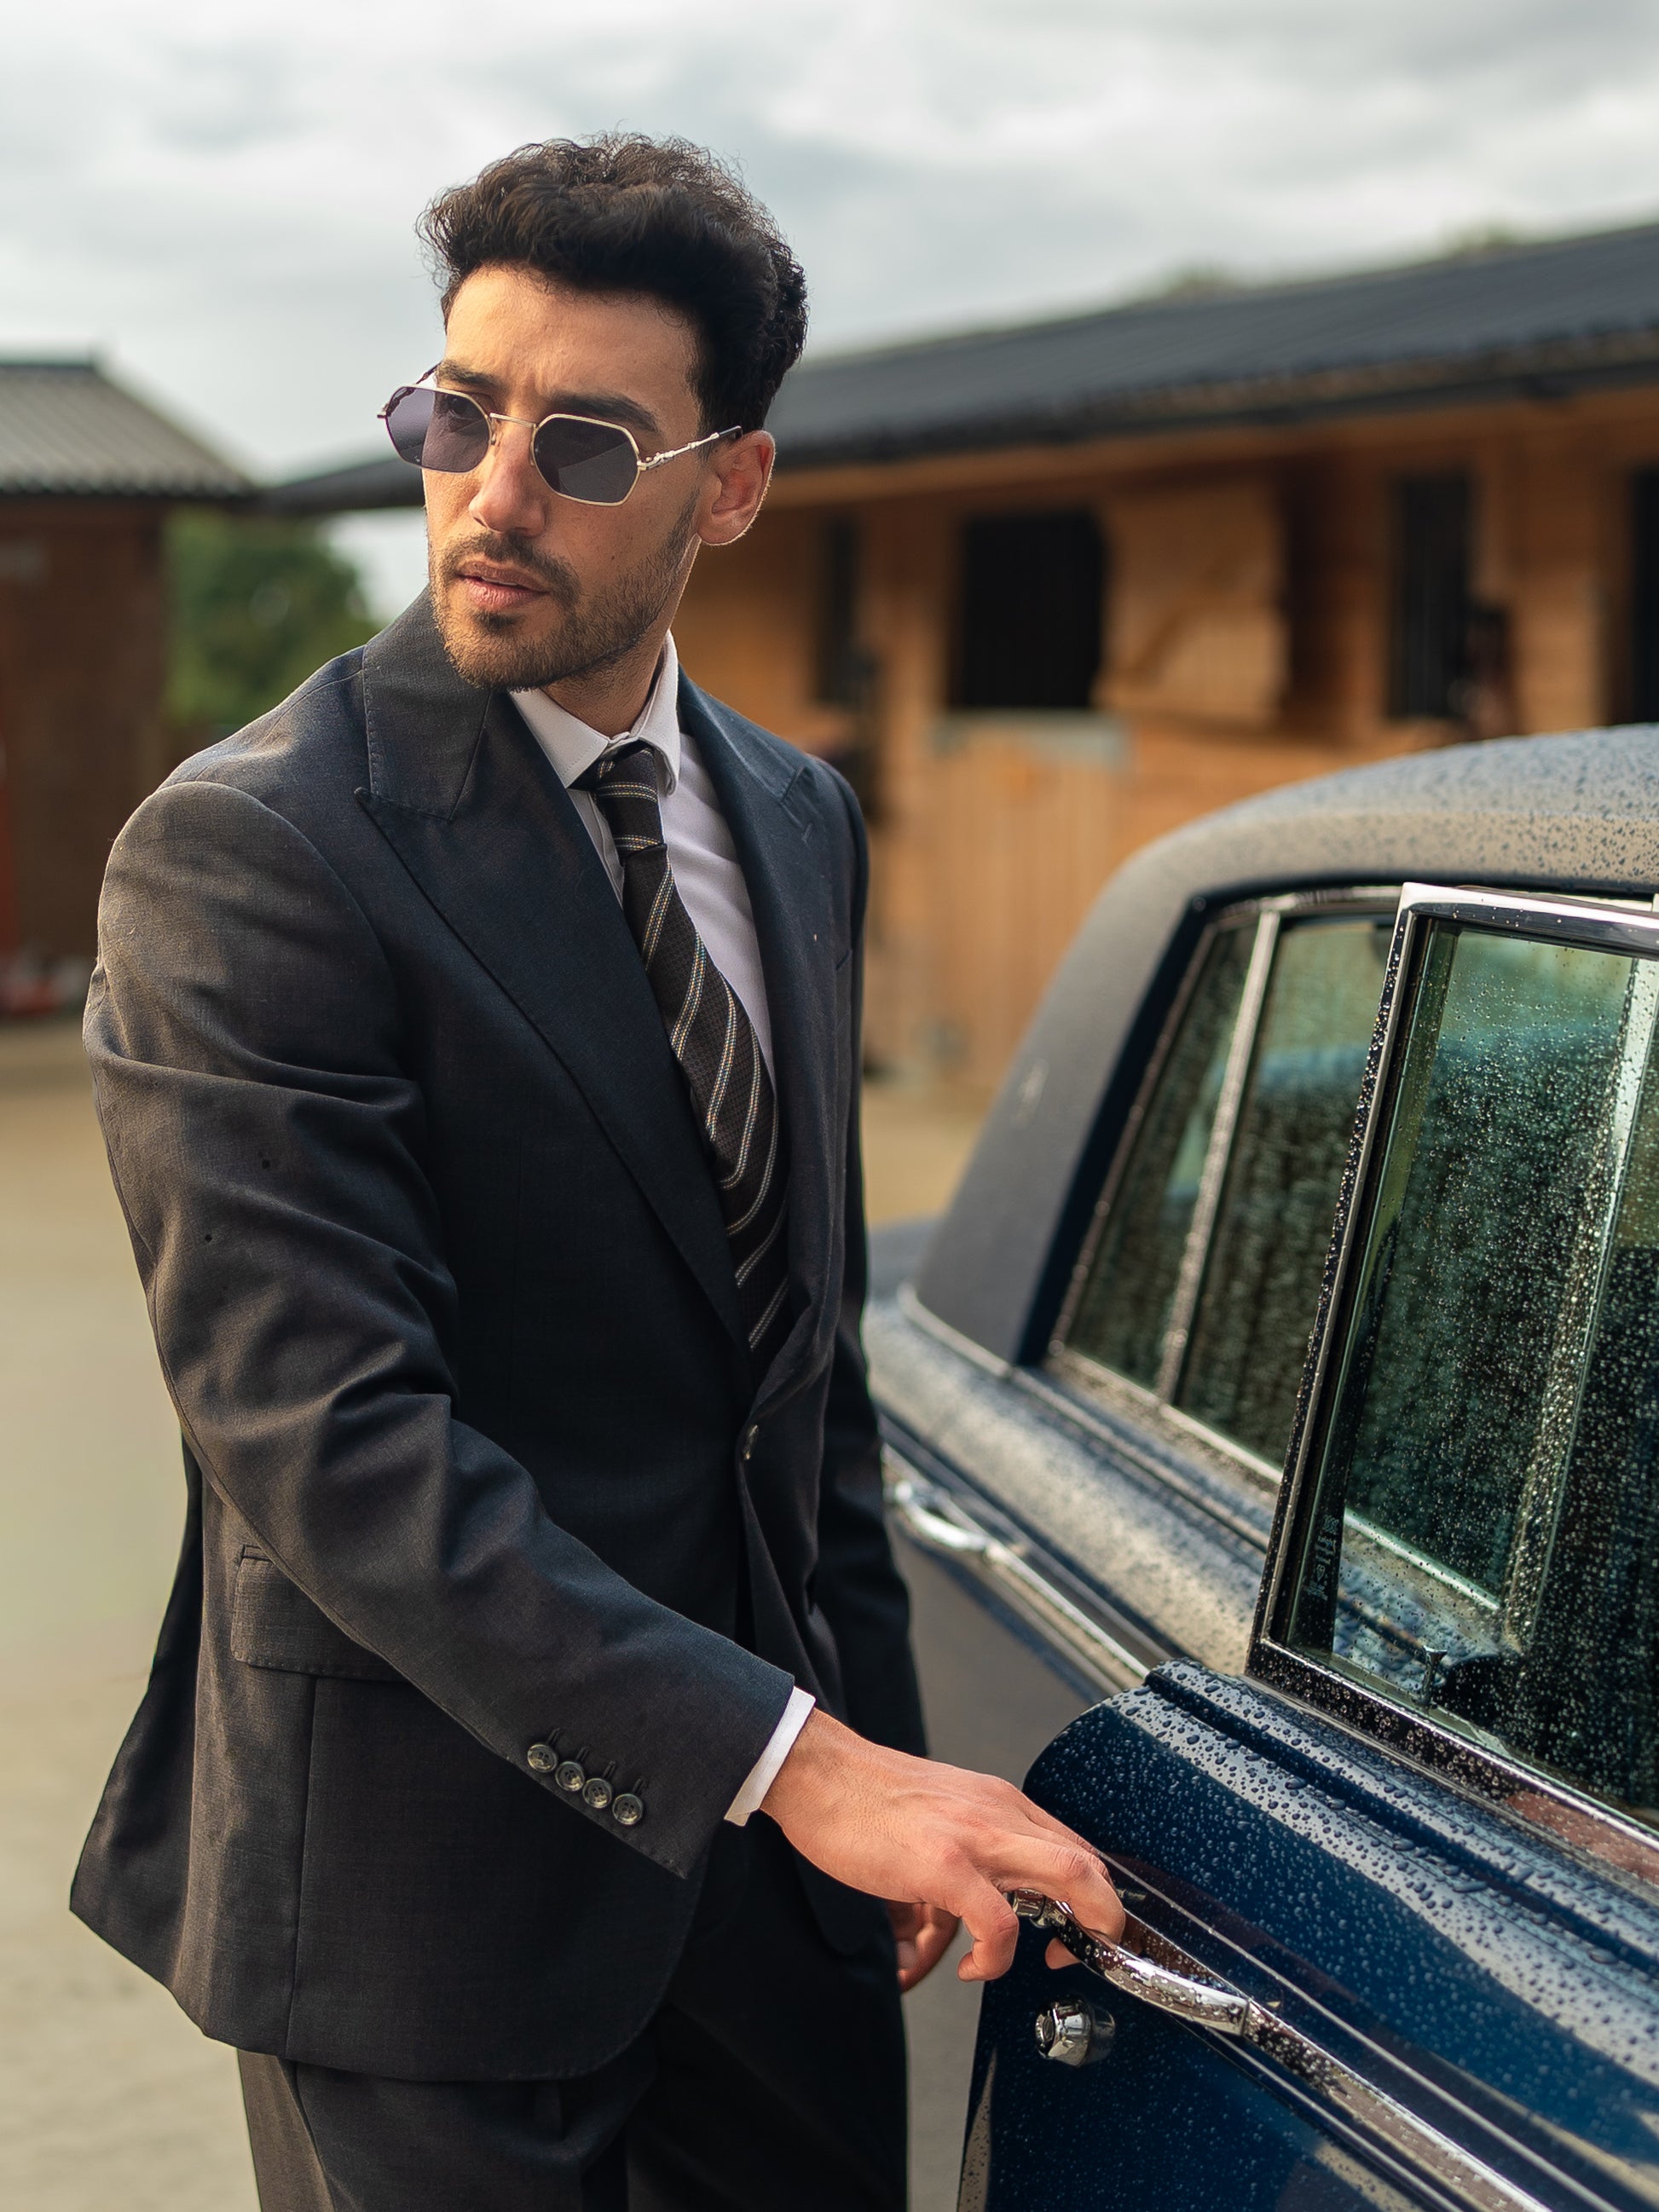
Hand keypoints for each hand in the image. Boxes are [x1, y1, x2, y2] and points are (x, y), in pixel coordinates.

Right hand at [762, 1709, 1122, 1982]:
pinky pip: (998, 1924)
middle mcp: (999, 1813)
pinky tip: (971, 1967)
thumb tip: (956, 1925)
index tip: (1077, 1931)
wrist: (819, 1773)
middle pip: (1090, 1863)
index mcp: (999, 1803)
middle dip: (1104, 1918)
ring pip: (1069, 1876)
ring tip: (1039, 1961)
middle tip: (1077, 1952)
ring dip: (1074, 1932)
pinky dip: (996, 1959)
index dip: (1093, 1898)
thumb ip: (961, 1864)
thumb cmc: (867, 1800)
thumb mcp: (936, 1820)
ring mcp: (976, 1836)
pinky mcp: (945, 1864)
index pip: (1075, 1848)